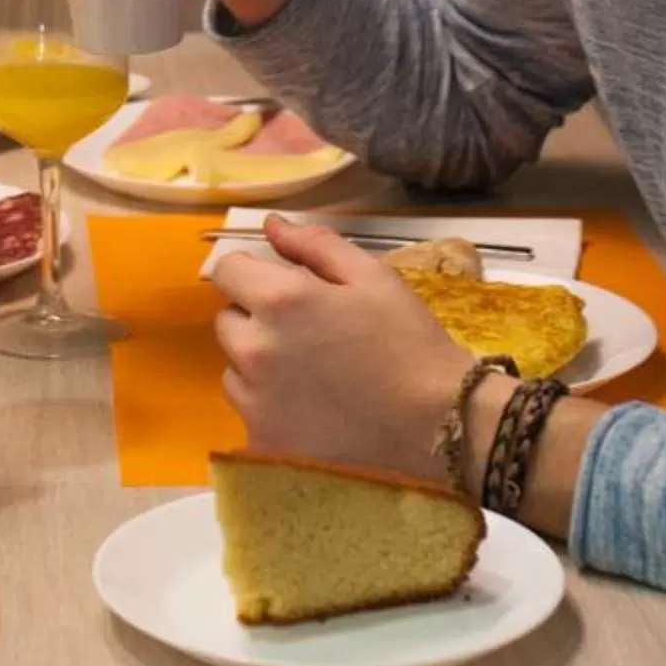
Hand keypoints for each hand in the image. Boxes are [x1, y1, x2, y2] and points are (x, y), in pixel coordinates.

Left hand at [213, 219, 474, 478]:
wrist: (438, 423)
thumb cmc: (408, 342)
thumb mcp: (372, 276)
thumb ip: (314, 244)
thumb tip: (270, 225)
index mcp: (279, 300)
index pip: (227, 271)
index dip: (253, 273)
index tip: (283, 287)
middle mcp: (254, 348)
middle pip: (228, 320)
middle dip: (257, 318)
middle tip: (307, 333)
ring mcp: (255, 400)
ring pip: (234, 367)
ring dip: (258, 363)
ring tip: (312, 374)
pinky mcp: (263, 440)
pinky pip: (248, 410)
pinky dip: (268, 405)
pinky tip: (311, 409)